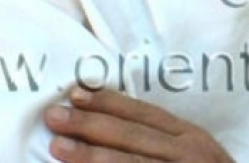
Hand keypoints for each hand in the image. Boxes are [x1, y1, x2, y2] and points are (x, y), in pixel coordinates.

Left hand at [45, 86, 234, 161]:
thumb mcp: (194, 153)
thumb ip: (163, 140)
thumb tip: (110, 126)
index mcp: (191, 137)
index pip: (144, 114)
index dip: (108, 103)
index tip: (75, 93)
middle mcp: (188, 155)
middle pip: (132, 137)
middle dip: (90, 125)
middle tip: (54, 117)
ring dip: (91, 157)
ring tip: (57, 148)